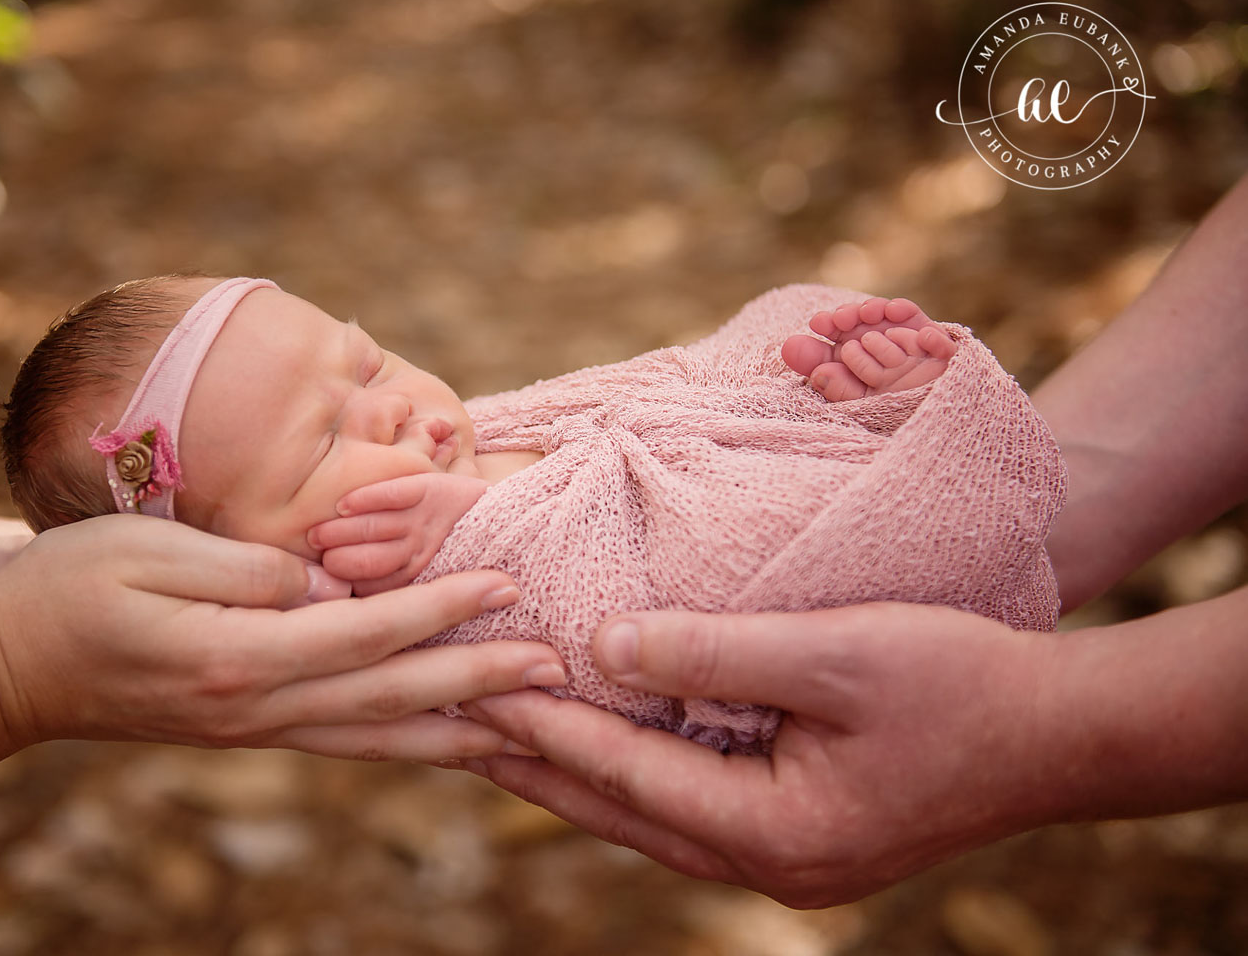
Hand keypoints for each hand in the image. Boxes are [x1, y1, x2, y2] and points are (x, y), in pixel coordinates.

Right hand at [0, 515, 564, 761]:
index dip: (441, 608)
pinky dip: (405, 741)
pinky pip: (345, 740)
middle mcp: (257, 708)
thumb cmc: (67, 589)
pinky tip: (444, 737)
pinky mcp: (250, 731)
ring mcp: (255, 729)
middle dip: (479, 683)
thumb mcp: (148, 553)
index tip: (507, 582)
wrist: (6, 669)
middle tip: (556, 669)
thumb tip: (328, 584)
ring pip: (376, 736)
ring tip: (528, 726)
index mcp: (236, 657)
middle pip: (389, 698)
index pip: (364, 633)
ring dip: (457, 730)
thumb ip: (247, 570)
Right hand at [307, 473, 490, 594]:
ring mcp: (426, 524)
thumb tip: (340, 610)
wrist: (513, 524)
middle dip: (335, 560)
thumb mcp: (432, 582)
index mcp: (416, 584)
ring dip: (341, 532)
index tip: (318, 588)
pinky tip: (345, 505)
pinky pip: (398, 493)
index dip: (340, 589)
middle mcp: (420, 556)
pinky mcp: (433, 491)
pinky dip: (369, 498)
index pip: (368, 593)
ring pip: (375, 528)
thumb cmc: (461, 557)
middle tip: (312, 561)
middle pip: (366, 563)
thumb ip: (391, 591)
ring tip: (315, 536)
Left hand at [461, 603, 1056, 907]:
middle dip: (534, 763)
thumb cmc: (960, 681)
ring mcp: (786, 859)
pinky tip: (600, 742)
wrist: (1061, 732)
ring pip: (649, 817)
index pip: (624, 775)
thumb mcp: (834, 652)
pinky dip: (633, 772)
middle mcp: (770, 865)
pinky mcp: (800, 834)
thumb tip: (606, 646)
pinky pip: (689, 806)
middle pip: (621, 812)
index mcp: (774, 832)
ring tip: (500, 734)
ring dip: (575, 772)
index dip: (543, 724)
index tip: (471, 683)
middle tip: (452, 721)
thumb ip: (715, 652)